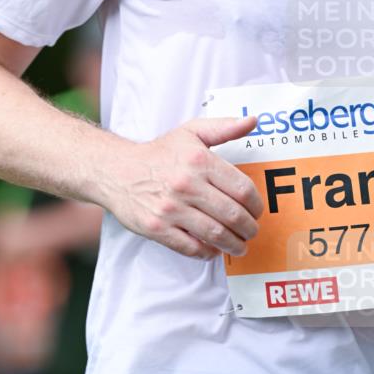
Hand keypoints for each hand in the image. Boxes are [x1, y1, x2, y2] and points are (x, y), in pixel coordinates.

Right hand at [109, 114, 262, 259]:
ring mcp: (171, 209)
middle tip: (251, 231)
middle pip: (233, 215)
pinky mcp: (157, 228)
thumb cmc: (159, 153)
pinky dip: (208, 252)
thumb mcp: (191, 132)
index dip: (256, 205)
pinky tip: (214, 250)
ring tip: (239, 244)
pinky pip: (191, 247)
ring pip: (216, 234)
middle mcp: (186, 185)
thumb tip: (253, 121)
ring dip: (234, 244)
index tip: (257, 211)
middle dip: (249, 228)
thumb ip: (224, 127)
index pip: (242, 189)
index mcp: (199, 161)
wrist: (116, 171)